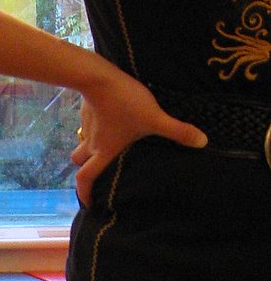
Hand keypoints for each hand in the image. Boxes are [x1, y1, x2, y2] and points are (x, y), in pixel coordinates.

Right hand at [72, 72, 207, 202]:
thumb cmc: (124, 103)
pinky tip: (106, 120)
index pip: (85, 179)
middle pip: (78, 162)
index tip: (88, 203)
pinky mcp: (86, 110)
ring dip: (88, 148)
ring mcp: (87, 126)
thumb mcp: (154, 118)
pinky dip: (94, 127)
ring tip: (101, 146)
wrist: (99, 77)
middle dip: (83, 168)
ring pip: (81, 143)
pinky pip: (87, 125)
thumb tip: (202, 143)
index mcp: (104, 152)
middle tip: (94, 171)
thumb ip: (177, 131)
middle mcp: (92, 143)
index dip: (84, 193)